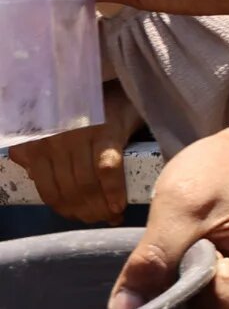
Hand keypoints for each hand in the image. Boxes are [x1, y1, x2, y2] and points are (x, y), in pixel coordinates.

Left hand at [9, 84, 141, 223]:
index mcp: (38, 143)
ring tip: (111, 216)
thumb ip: (35, 149)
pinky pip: (107, 170)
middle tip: (100, 220)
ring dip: (100, 207)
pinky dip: (113, 191)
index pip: (49, 188)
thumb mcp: (52, 130)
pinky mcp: (106, 133)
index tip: (80, 217)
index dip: (66, 209)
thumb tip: (29, 171)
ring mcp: (80, 136)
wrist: (114, 88)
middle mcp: (55, 140)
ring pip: (87, 184)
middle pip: (70, 189)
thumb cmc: (84, 113)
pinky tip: (118, 206)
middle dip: (86, 211)